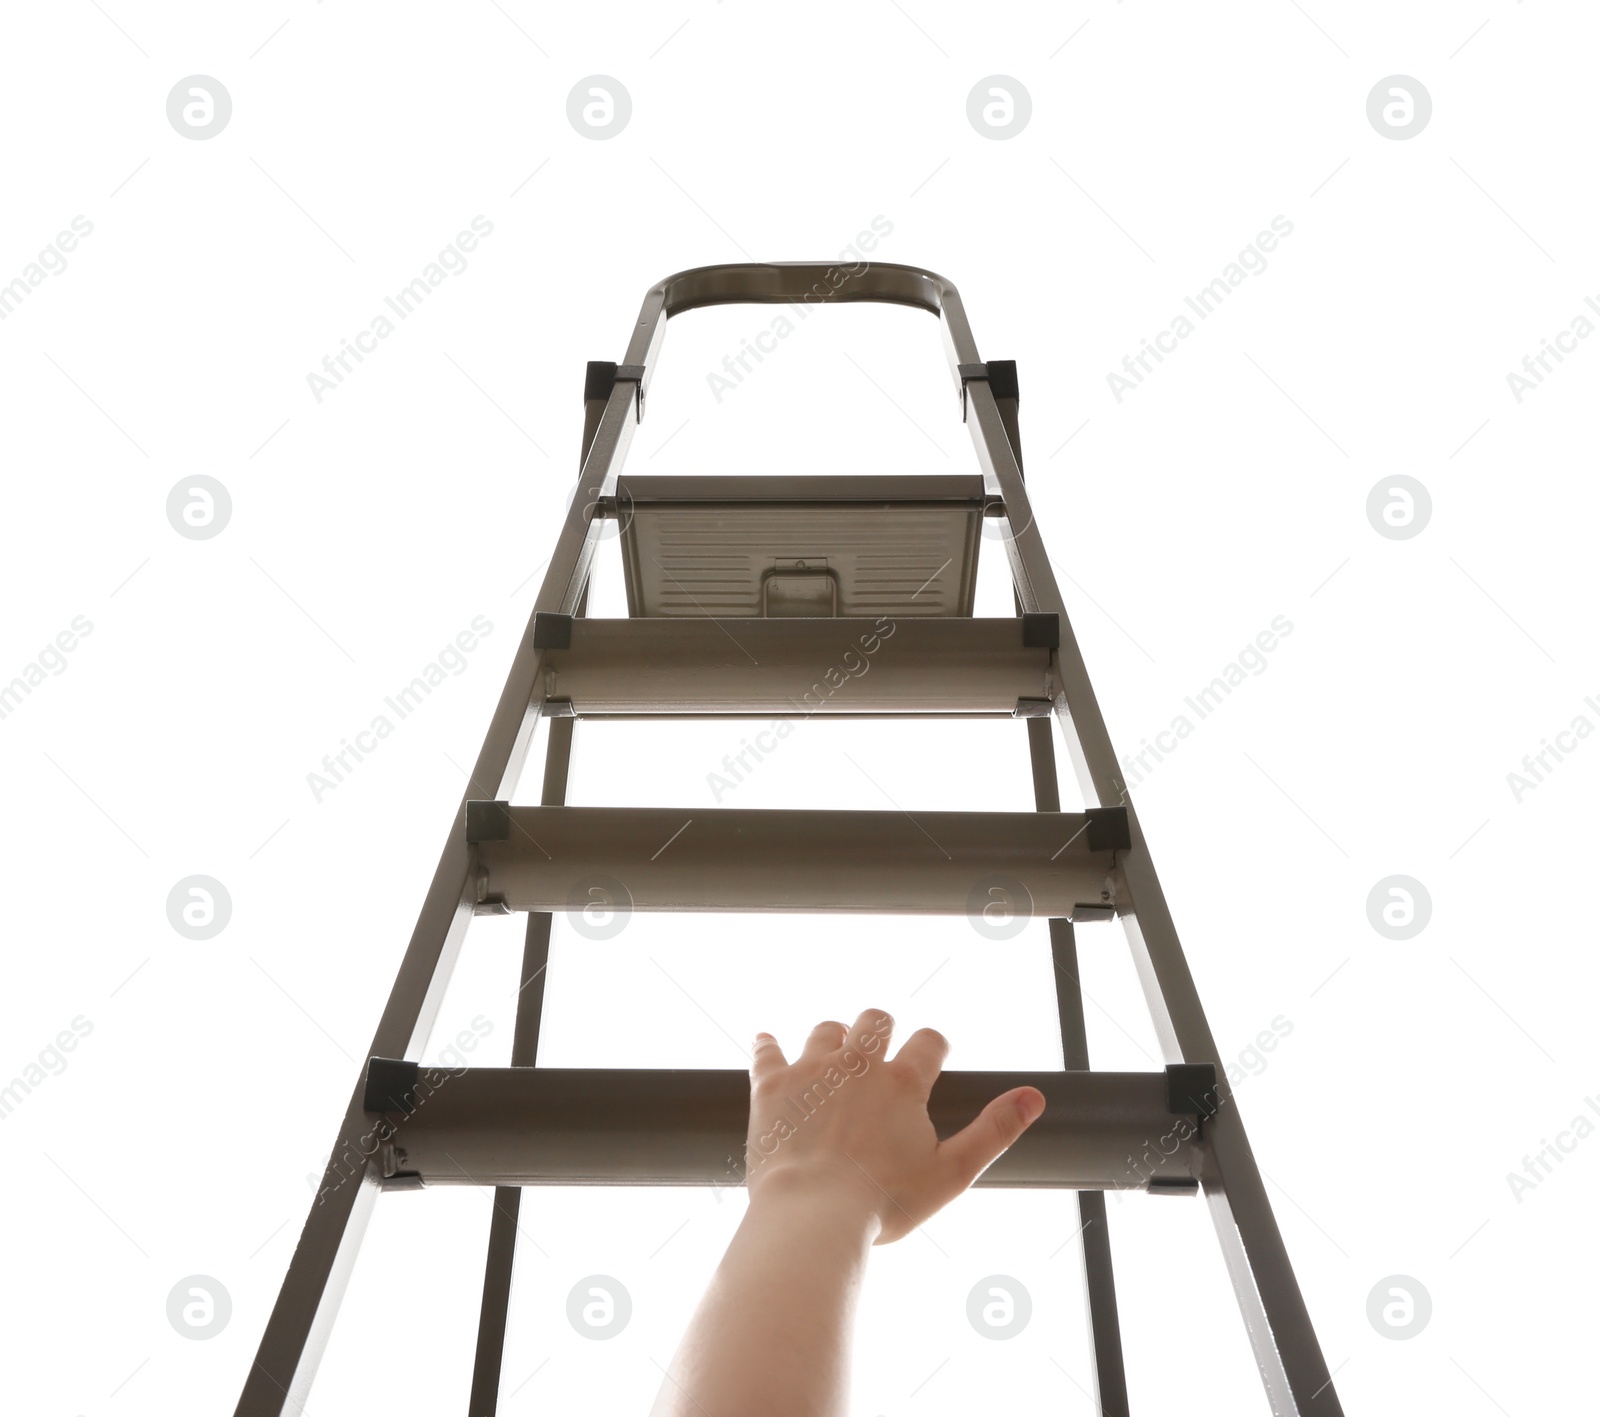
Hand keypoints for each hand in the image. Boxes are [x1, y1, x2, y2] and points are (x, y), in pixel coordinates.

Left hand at [744, 1007, 1045, 1244]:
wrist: (813, 1216)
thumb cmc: (884, 1203)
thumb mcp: (952, 1173)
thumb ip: (994, 1131)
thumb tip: (1034, 1097)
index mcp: (903, 1083)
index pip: (929, 1040)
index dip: (933, 1047)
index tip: (932, 1058)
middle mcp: (858, 1065)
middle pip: (874, 1020)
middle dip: (881, 1031)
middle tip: (879, 1054)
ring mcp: (812, 1071)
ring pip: (825, 1030)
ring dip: (833, 1039)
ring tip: (834, 1058)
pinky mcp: (771, 1085)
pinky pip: (766, 1049)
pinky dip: (767, 1044)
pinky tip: (767, 1041)